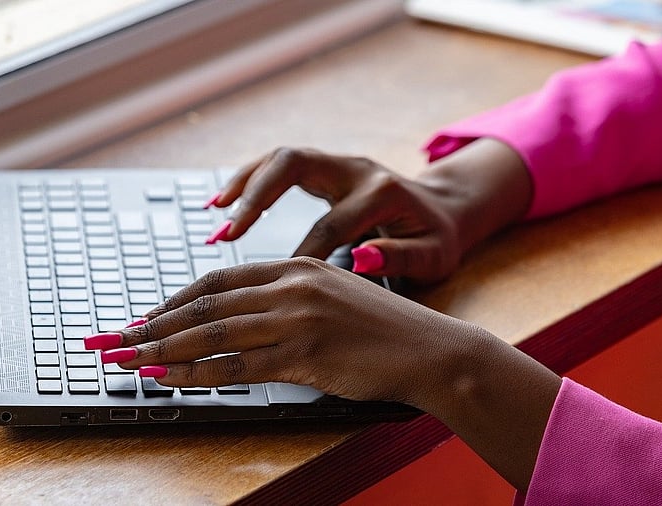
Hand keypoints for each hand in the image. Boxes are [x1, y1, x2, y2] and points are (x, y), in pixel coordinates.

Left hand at [106, 257, 460, 404]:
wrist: (431, 349)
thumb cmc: (382, 328)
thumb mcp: (331, 295)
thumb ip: (286, 300)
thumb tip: (238, 322)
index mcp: (294, 266)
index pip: (217, 281)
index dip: (172, 301)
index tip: (142, 318)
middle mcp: (290, 286)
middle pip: (203, 306)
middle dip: (150, 325)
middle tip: (111, 341)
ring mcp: (297, 318)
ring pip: (212, 335)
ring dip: (161, 350)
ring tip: (125, 362)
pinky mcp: (306, 354)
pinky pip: (237, 366)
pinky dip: (197, 374)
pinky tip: (169, 380)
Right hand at [205, 139, 530, 283]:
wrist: (447, 207)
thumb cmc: (437, 238)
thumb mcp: (433, 256)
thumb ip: (401, 257)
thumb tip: (363, 257)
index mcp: (381, 194)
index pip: (331, 224)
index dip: (304, 256)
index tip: (279, 290)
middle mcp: (355, 169)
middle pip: (295, 164)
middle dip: (257, 195)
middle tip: (228, 231)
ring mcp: (338, 164)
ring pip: (281, 157)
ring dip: (245, 182)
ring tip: (214, 212)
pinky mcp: (325, 168)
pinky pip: (278, 165)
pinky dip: (249, 180)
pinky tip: (222, 203)